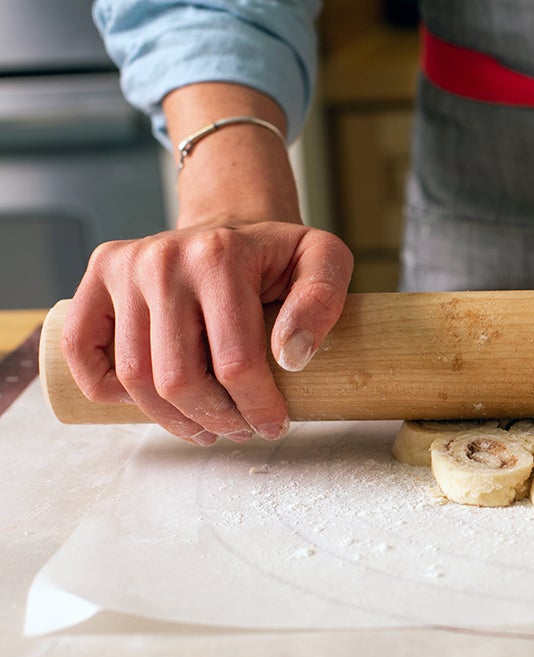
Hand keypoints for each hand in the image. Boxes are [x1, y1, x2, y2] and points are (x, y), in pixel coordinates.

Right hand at [60, 221, 352, 443]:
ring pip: (134, 378)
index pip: (234, 362)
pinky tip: (151, 402)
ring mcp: (123, 268)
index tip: (273, 424)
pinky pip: (82, 350)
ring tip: (207, 425)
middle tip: (241, 428)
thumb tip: (291, 357)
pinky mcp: (96, 279)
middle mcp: (163, 259)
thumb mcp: (325, 260)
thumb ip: (322, 301)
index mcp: (220, 255)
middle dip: (216, 419)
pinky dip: (107, 389)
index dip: (257, 407)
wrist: (232, 225)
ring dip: (173, 418)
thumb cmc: (278, 255)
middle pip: (178, 379)